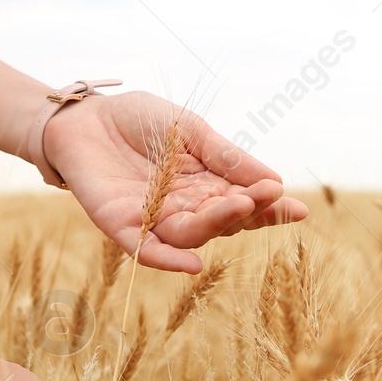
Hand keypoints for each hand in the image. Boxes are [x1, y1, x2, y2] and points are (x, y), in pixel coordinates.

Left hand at [43, 91, 308, 272]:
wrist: (84, 115)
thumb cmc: (138, 120)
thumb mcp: (190, 131)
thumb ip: (225, 156)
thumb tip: (275, 180)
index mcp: (206, 185)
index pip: (244, 202)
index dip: (269, 207)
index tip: (297, 207)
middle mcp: (184, 208)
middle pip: (222, 221)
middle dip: (247, 211)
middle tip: (265, 196)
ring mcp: (153, 219)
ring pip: (191, 235)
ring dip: (216, 224)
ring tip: (239, 204)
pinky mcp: (120, 225)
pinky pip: (146, 251)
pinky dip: (168, 261)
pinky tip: (192, 265)